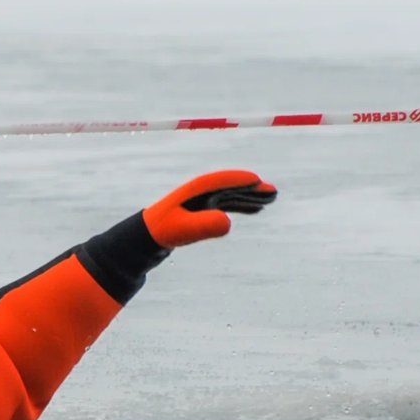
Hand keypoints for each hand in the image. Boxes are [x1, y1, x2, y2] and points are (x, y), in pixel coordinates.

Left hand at [142, 170, 276, 248]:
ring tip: (270, 199)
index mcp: (193, 191)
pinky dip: (241, 207)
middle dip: (252, 189)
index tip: (257, 181)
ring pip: (231, 197)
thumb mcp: (182, 231)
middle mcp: (199, 193)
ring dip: (250, 197)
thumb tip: (228, 222)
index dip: (238, 180)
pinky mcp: (201, 211)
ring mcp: (201, 202)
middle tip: (274, 192)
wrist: (146, 239)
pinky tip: (255, 210)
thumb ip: (203, 226)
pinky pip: (227, 205)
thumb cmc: (163, 233)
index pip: (219, 181)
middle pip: (230, 188)